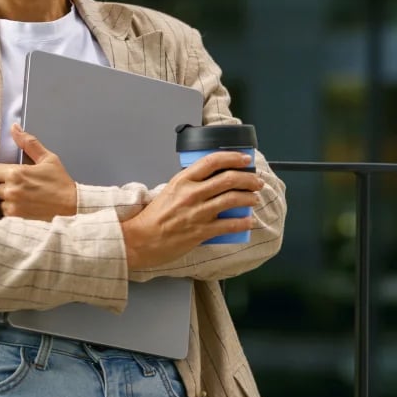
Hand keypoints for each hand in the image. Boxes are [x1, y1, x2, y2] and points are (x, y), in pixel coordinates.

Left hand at [0, 124, 76, 219]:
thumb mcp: (47, 158)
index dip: (3, 171)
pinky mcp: (15, 218)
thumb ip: (28, 143)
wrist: (72, 207)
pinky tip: (21, 206)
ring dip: (5, 198)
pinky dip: (9, 209)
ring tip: (20, 197)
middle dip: (4, 184)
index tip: (14, 174)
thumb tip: (14, 127)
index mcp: (16, 173)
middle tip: (19, 185)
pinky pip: (3, 212)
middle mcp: (11, 190)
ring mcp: (12, 206)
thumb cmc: (60, 182)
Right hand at [121, 151, 262, 269]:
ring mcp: (197, 212)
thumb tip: (210, 182)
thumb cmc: (153, 217)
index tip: (244, 159)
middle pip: (228, 179)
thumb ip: (188, 185)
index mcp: (182, 181)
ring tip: (254, 198)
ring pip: (232, 199)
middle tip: (255, 181)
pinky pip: (229, 225)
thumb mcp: (168, 191)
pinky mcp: (201, 231)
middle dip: (248, 179)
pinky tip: (248, 221)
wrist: (141, 239)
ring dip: (249, 198)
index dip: (232, 158)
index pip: (211, 161)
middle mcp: (191, 194)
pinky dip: (243, 222)